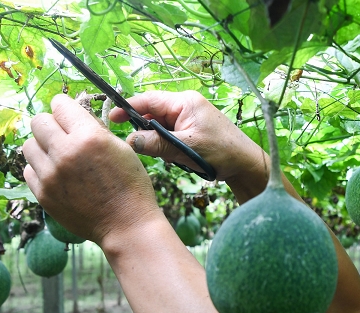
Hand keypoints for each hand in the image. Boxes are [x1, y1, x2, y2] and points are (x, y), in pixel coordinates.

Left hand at [22, 94, 162, 245]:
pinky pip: (29, 170)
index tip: (69, 115)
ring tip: (60, 158)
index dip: (65, 108)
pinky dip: (41, 169)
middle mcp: (65, 153)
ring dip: (43, 147)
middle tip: (63, 136)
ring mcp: (51, 175)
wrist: (126, 225)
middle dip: (52, 125)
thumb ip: (94, 129)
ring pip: (29, 145)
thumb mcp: (121, 149)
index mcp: (89, 137)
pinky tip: (58, 176)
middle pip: (38, 121)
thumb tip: (73, 116)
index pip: (59, 104)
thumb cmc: (131, 187)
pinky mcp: (43, 194)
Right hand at [111, 91, 269, 197]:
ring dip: (160, 143)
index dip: (128, 109)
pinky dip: (170, 148)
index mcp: (185, 102)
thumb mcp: (185, 148)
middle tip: (147, 149)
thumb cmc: (221, 152)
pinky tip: (180, 159)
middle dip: (148, 132)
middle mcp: (186, 106)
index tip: (112, 119)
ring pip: (161, 128)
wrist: (247, 165)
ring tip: (174, 157)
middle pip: (153, 114)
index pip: (149, 100)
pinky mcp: (193, 131)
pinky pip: (171, 136)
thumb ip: (156, 143)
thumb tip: (130, 140)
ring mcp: (190, 118)